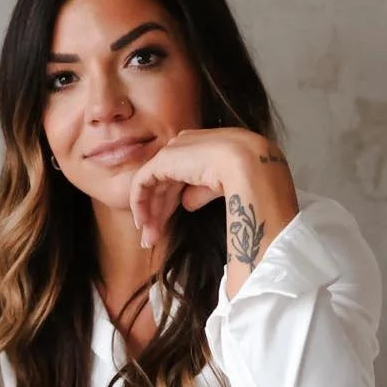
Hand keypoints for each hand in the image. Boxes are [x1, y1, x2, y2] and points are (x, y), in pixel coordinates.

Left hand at [128, 127, 271, 247]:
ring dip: (149, 214)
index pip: (177, 178)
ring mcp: (173, 151)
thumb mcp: (217, 187)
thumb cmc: (244, 175)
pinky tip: (142, 223)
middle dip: (157, 213)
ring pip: (151, 186)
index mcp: (199, 148)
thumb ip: (199, 193)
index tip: (166, 228)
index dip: (169, 204)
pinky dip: (139, 203)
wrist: (247, 164)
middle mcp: (184, 146)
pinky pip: (141, 183)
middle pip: (163, 184)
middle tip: (152, 239)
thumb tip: (186, 205)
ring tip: (148, 239)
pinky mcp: (163, 160)